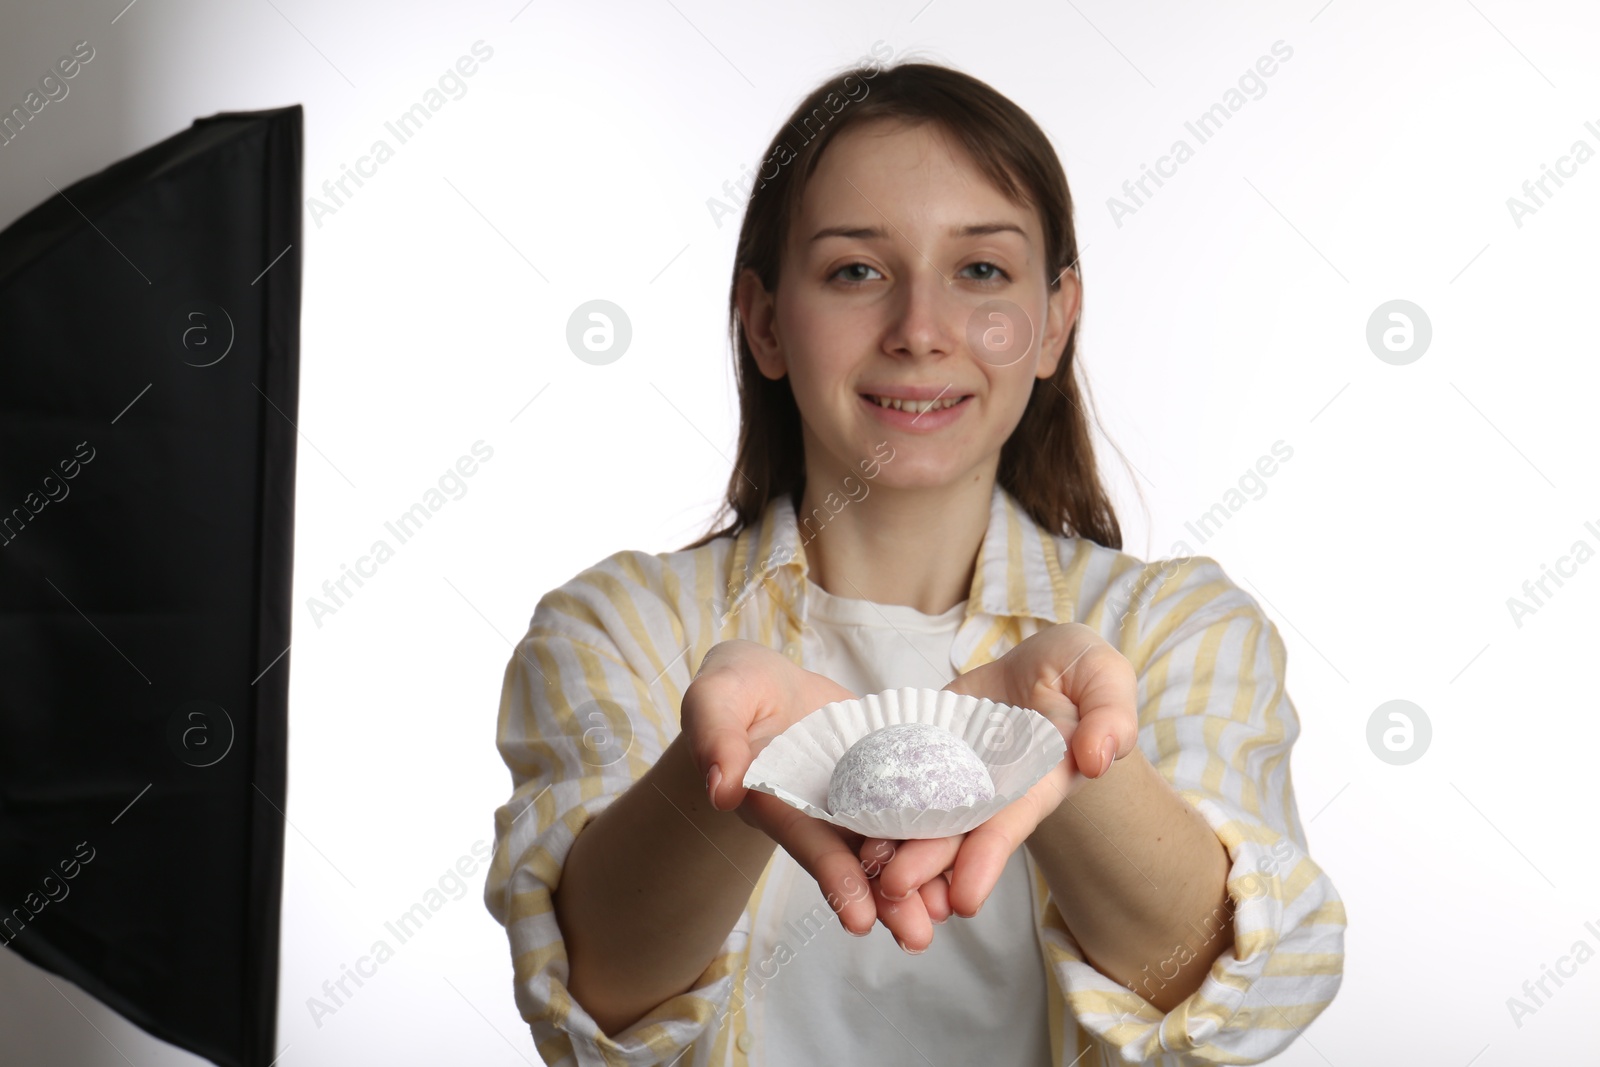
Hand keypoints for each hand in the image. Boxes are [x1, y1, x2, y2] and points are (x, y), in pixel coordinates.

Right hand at [680, 640, 953, 946]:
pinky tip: (968, 855)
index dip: (832, 876)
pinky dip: (935, 829)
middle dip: (884, 899)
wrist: (766, 683)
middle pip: (852, 858)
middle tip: (916, 937)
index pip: (805, 841)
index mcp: (774, 799)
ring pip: (887, 841)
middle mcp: (816, 810)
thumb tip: (722, 788)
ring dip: (916, 881)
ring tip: (946, 913)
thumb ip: (715, 737)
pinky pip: (911, 801)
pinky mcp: (882, 773)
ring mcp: (851, 795)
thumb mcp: (714, 699)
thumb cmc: (731, 689)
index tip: (857, 917)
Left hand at [858, 623, 1138, 934]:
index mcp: (1040, 779)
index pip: (1012, 822)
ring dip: (896, 849)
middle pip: (959, 833)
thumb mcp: (1104, 675)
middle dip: (929, 863)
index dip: (988, 857)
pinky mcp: (923, 753)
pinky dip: (874, 805)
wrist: (1036, 664)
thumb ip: (1111, 714)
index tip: (965, 898)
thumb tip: (1098, 757)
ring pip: (923, 818)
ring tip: (865, 870)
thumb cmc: (1078, 672)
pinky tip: (847, 822)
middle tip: (894, 889)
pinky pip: (896, 781)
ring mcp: (955, 776)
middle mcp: (993, 790)